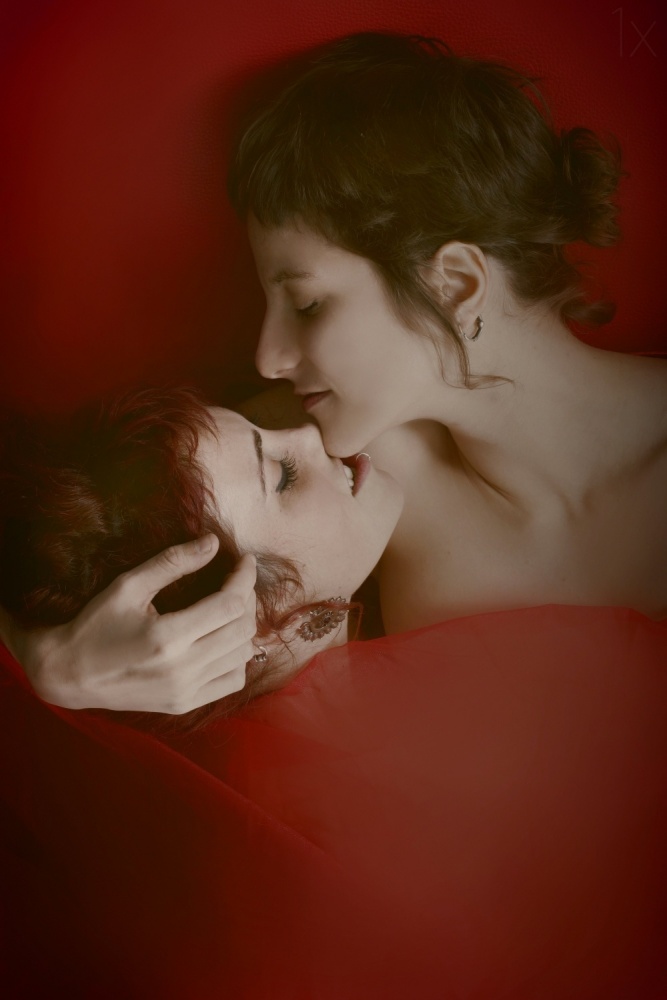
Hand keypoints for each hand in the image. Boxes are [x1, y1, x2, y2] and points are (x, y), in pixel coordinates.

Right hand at [3, 536, 257, 713]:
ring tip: (231, 606)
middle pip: (242, 630)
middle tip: (238, 580)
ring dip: (245, 627)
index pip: (230, 604)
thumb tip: (213, 543)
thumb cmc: (95, 624)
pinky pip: (232, 682)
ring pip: (242, 656)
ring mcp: (185, 691)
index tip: (245, 561)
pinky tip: (223, 639)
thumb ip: (172, 562)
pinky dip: (237, 658)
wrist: (69, 675)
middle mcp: (182, 669)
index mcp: (168, 637)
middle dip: (247, 599)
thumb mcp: (128, 585)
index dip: (244, 579)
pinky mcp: (184, 704)